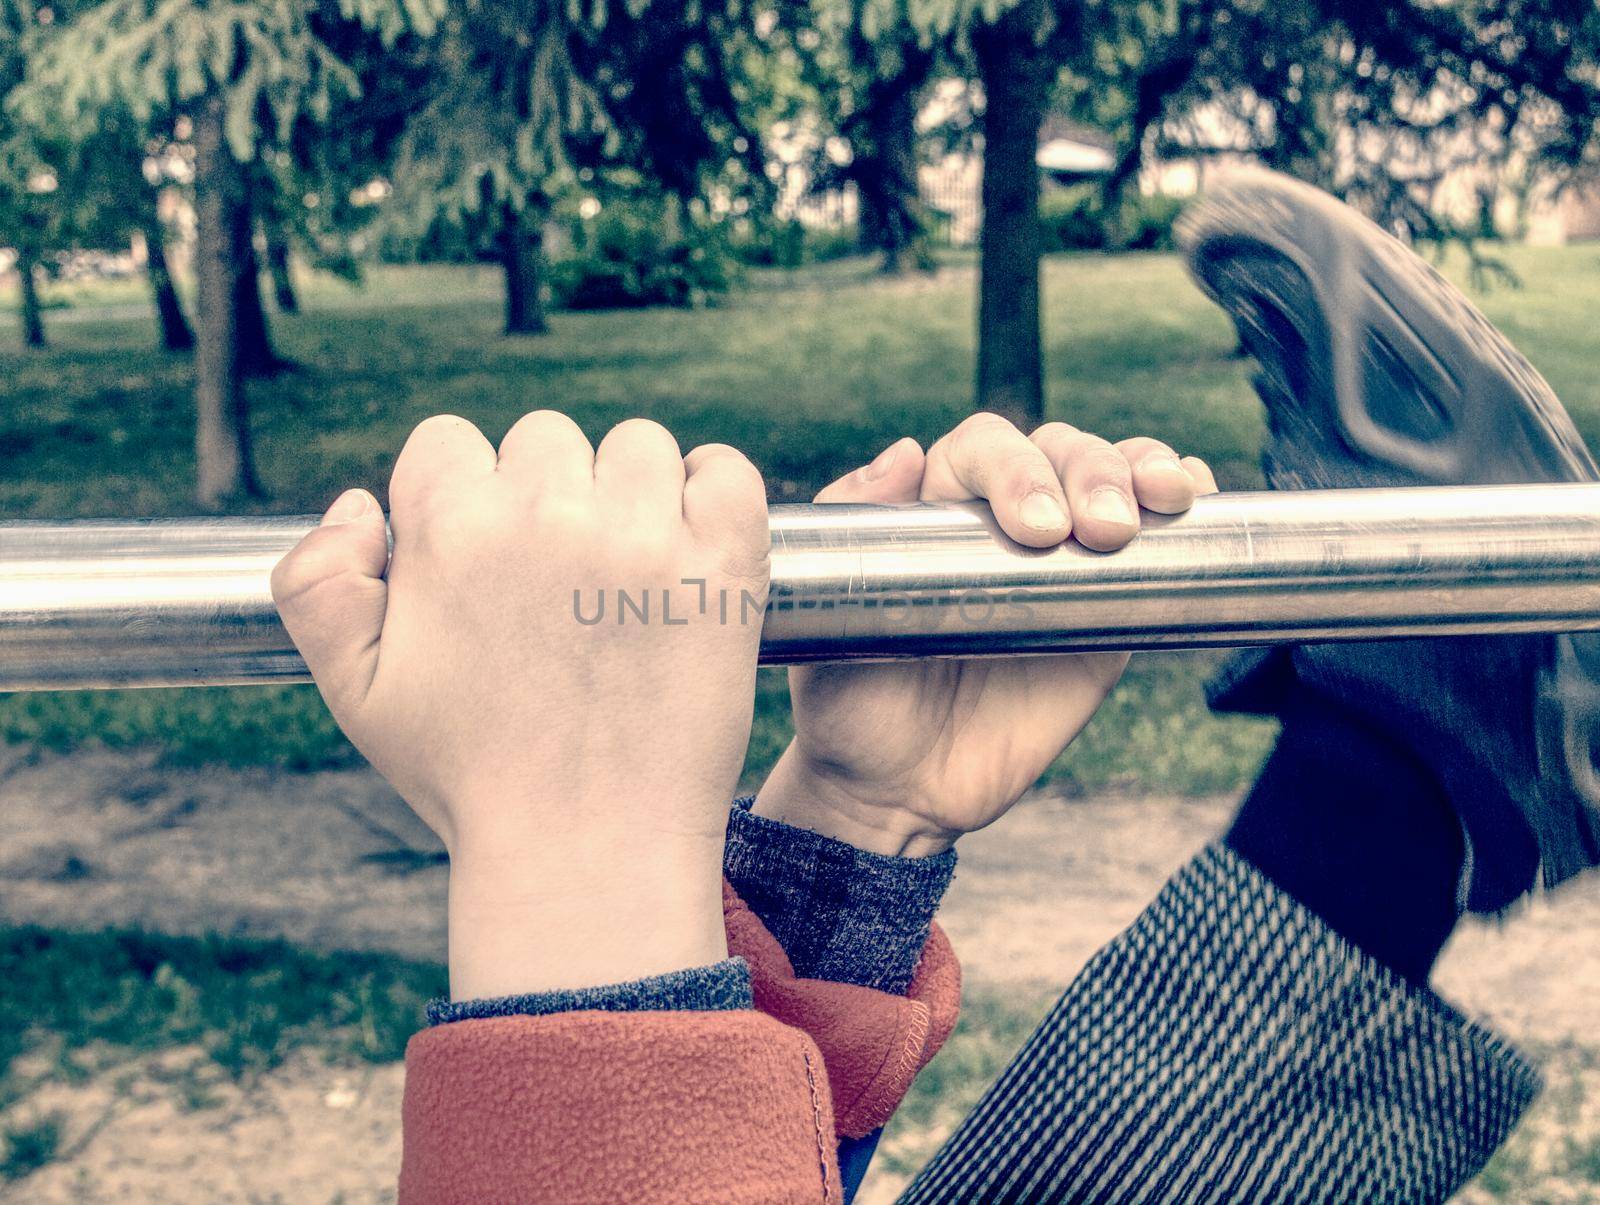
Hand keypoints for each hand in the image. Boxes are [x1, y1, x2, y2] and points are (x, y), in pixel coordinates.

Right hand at [273, 413, 769, 996]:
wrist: (590, 848)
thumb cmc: (472, 775)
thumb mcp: (355, 692)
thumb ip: (316, 586)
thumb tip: (356, 503)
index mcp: (449, 529)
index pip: (448, 443)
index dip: (460, 498)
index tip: (487, 563)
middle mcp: (546, 515)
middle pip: (543, 439)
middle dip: (545, 495)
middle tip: (559, 583)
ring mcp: (644, 535)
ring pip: (635, 446)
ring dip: (628, 491)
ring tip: (625, 572)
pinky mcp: (724, 564)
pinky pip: (726, 471)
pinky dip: (712, 492)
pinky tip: (690, 547)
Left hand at [754, 413, 1216, 856]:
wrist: (895, 793)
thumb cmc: (846, 702)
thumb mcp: (821, 618)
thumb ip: (848, 530)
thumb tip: (903, 451)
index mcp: (934, 507)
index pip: (985, 447)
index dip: (1016, 466)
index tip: (1033, 529)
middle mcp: (1003, 519)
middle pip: (1060, 450)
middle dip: (1091, 472)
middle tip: (1099, 532)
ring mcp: (1065, 560)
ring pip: (1113, 476)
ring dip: (1142, 471)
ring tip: (1157, 506)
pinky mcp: (1110, 610)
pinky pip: (1154, 544)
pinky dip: (1182, 509)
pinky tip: (1192, 501)